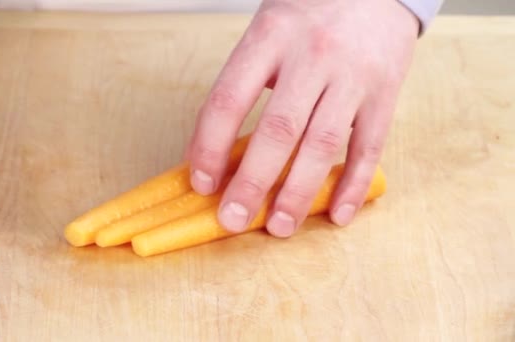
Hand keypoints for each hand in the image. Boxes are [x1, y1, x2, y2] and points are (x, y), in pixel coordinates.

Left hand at [185, 0, 418, 236]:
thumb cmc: (307, 13)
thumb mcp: (266, 33)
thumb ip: (241, 85)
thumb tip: (209, 151)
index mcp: (270, 37)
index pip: (229, 99)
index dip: (209, 146)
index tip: (202, 183)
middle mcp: (312, 56)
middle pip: (278, 130)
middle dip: (252, 182)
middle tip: (234, 219)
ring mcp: (352, 75)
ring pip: (321, 144)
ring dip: (298, 193)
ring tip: (279, 227)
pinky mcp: (385, 92)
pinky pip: (369, 146)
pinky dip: (352, 185)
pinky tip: (337, 214)